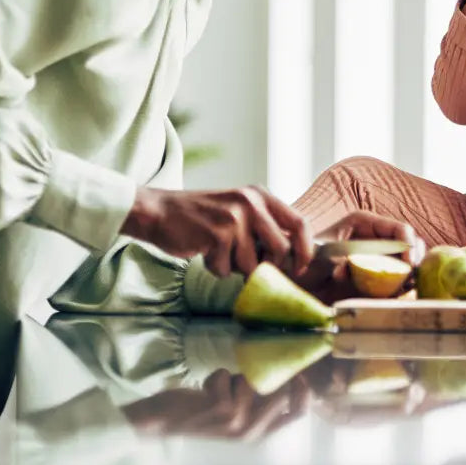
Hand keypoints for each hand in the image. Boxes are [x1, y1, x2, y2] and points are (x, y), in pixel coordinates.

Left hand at [121, 369, 309, 439]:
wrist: (164, 422)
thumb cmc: (200, 413)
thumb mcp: (235, 414)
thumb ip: (258, 401)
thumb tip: (284, 376)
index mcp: (258, 433)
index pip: (296, 415)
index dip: (304, 392)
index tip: (299, 373)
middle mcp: (250, 431)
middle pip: (279, 393)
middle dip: (262, 376)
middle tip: (240, 378)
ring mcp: (236, 421)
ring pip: (248, 380)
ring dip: (230, 377)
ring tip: (215, 392)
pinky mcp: (220, 408)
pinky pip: (226, 375)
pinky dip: (215, 376)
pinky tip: (202, 393)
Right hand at [122, 186, 314, 278]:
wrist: (160, 211)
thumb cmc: (202, 217)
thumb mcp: (239, 210)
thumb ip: (264, 227)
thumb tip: (294, 258)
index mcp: (260, 195)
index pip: (299, 223)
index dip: (305, 250)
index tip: (300, 268)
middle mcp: (251, 203)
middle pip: (280, 250)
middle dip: (266, 266)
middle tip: (246, 264)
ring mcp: (234, 218)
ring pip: (252, 265)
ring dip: (234, 267)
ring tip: (217, 250)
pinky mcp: (217, 235)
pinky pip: (227, 269)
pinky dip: (216, 268)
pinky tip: (204, 251)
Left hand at [297, 210, 425, 303]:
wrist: (297, 277)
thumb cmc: (306, 257)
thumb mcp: (320, 254)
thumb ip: (334, 259)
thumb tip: (346, 270)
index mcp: (365, 224)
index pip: (400, 230)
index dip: (409, 245)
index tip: (408, 264)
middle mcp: (375, 240)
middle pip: (410, 247)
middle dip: (414, 263)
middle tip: (409, 280)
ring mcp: (378, 259)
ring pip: (406, 266)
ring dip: (406, 278)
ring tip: (398, 289)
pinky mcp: (376, 278)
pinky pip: (396, 283)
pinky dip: (397, 291)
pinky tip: (389, 296)